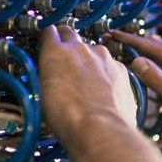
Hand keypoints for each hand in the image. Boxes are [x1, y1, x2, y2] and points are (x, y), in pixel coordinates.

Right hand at [38, 26, 137, 152]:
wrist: (100, 130)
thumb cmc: (68, 118)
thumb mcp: (41, 95)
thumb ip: (46, 75)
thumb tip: (46, 73)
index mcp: (56, 52)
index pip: (49, 31)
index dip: (47, 37)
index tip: (47, 43)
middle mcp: (80, 49)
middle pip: (71, 34)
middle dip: (67, 42)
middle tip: (64, 57)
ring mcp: (103, 57)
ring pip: (93, 51)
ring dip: (88, 60)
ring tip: (86, 82)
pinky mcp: (120, 69)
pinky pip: (110, 65)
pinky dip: (106, 73)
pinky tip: (104, 90)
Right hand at [111, 30, 161, 160]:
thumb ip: (157, 81)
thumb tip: (136, 61)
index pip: (161, 50)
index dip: (136, 43)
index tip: (117, 34)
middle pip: (159, 51)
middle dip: (136, 47)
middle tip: (112, 38)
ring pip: (159, 61)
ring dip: (141, 58)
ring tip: (118, 50)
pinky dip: (148, 71)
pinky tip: (133, 66)